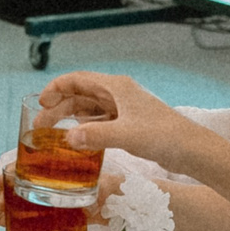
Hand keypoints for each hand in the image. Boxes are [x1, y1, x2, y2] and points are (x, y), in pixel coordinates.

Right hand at [34, 72, 206, 167]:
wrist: (191, 149)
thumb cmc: (163, 136)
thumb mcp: (125, 135)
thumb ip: (95, 136)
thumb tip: (67, 138)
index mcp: (117, 87)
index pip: (78, 80)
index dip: (56, 89)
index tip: (40, 103)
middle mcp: (118, 94)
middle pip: (80, 96)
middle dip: (58, 108)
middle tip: (39, 126)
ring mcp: (124, 110)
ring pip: (88, 110)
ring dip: (69, 120)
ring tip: (51, 135)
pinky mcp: (129, 125)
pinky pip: (99, 123)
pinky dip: (84, 129)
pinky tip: (76, 141)